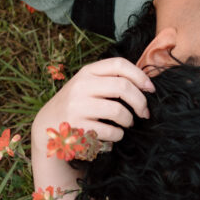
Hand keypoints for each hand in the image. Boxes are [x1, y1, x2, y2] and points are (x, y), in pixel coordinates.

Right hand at [31, 58, 154, 149]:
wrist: (48, 126)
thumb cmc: (78, 104)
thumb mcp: (89, 85)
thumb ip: (111, 80)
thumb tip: (147, 84)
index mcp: (87, 72)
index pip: (119, 64)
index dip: (140, 76)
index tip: (151, 89)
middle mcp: (81, 86)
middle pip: (123, 87)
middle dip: (140, 102)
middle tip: (144, 112)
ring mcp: (77, 107)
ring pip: (118, 111)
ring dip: (129, 120)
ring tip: (127, 123)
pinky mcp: (78, 128)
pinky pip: (111, 132)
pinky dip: (118, 135)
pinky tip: (114, 135)